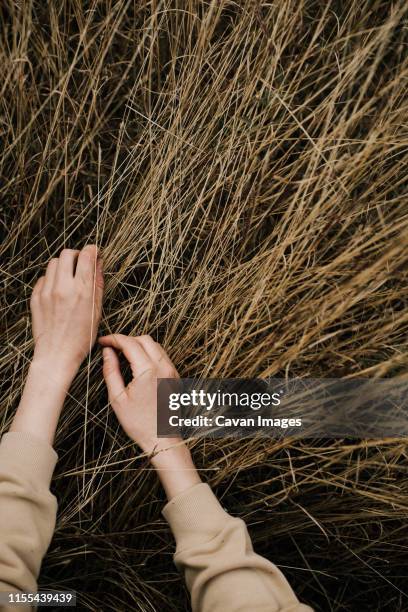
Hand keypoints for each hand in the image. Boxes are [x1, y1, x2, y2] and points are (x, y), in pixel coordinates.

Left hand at [30, 245, 103, 378]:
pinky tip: (58, 290)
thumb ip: (97, 284)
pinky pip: (44, 278)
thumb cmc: (81, 337)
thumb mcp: (97, 311)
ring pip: (54, 263)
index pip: (86, 256)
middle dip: (76, 255)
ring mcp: (47, 292)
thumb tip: (98, 264)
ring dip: (63, 266)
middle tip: (81, 263)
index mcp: (83, 291)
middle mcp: (63, 288)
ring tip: (69, 277)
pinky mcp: (36, 298)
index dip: (92, 250)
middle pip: (67, 254)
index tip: (94, 252)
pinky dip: (52, 279)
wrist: (57, 354)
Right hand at [99, 334, 180, 453]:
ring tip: (123, 354)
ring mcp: (172, 371)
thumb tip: (107, 352)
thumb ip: (111, 371)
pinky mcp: (175, 376)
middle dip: (127, 339)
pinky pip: (162, 356)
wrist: (162, 438)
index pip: (129, 343)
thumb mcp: (117, 398)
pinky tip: (137, 364)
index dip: (113, 339)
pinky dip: (149, 353)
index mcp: (148, 371)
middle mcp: (163, 367)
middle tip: (112, 347)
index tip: (102, 341)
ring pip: (155, 346)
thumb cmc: (138, 423)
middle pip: (144, 339)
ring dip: (139, 345)